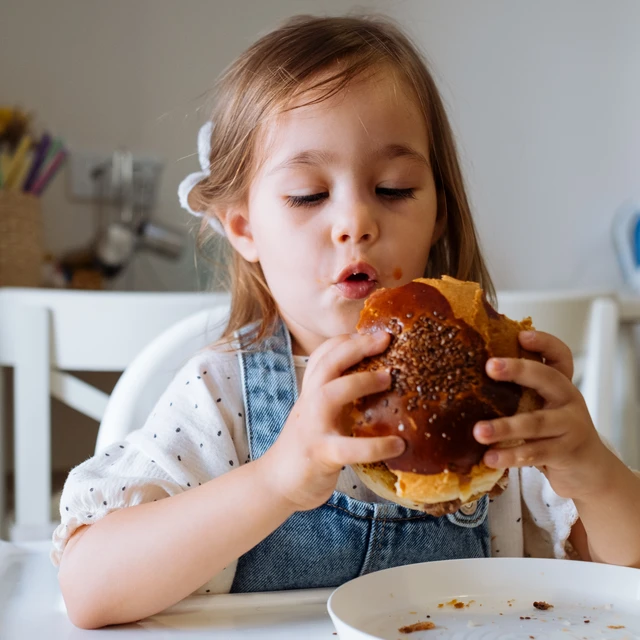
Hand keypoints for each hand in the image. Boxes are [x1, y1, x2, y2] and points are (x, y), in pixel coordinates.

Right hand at [259, 332, 404, 510]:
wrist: (276, 483)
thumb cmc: (307, 446)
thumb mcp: (321, 414)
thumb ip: (341, 397)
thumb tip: (381, 381)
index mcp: (311, 392)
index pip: (323, 355)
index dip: (347, 340)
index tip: (375, 331)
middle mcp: (309, 403)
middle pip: (326, 364)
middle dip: (354, 347)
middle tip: (384, 338)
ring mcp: (312, 427)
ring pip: (330, 394)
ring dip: (360, 381)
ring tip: (390, 378)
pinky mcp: (320, 454)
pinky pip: (348, 448)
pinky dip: (375, 445)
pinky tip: (398, 445)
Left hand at [472, 330, 619, 499]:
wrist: (589, 471)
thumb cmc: (553, 434)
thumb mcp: (541, 408)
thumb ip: (519, 394)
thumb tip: (469, 379)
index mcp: (560, 385)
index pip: (559, 356)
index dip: (544, 343)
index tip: (521, 336)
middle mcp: (568, 400)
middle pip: (547, 378)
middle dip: (518, 369)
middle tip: (490, 367)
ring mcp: (570, 426)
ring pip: (536, 422)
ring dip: (505, 426)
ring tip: (479, 431)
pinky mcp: (566, 453)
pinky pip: (535, 453)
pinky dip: (510, 455)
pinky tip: (490, 458)